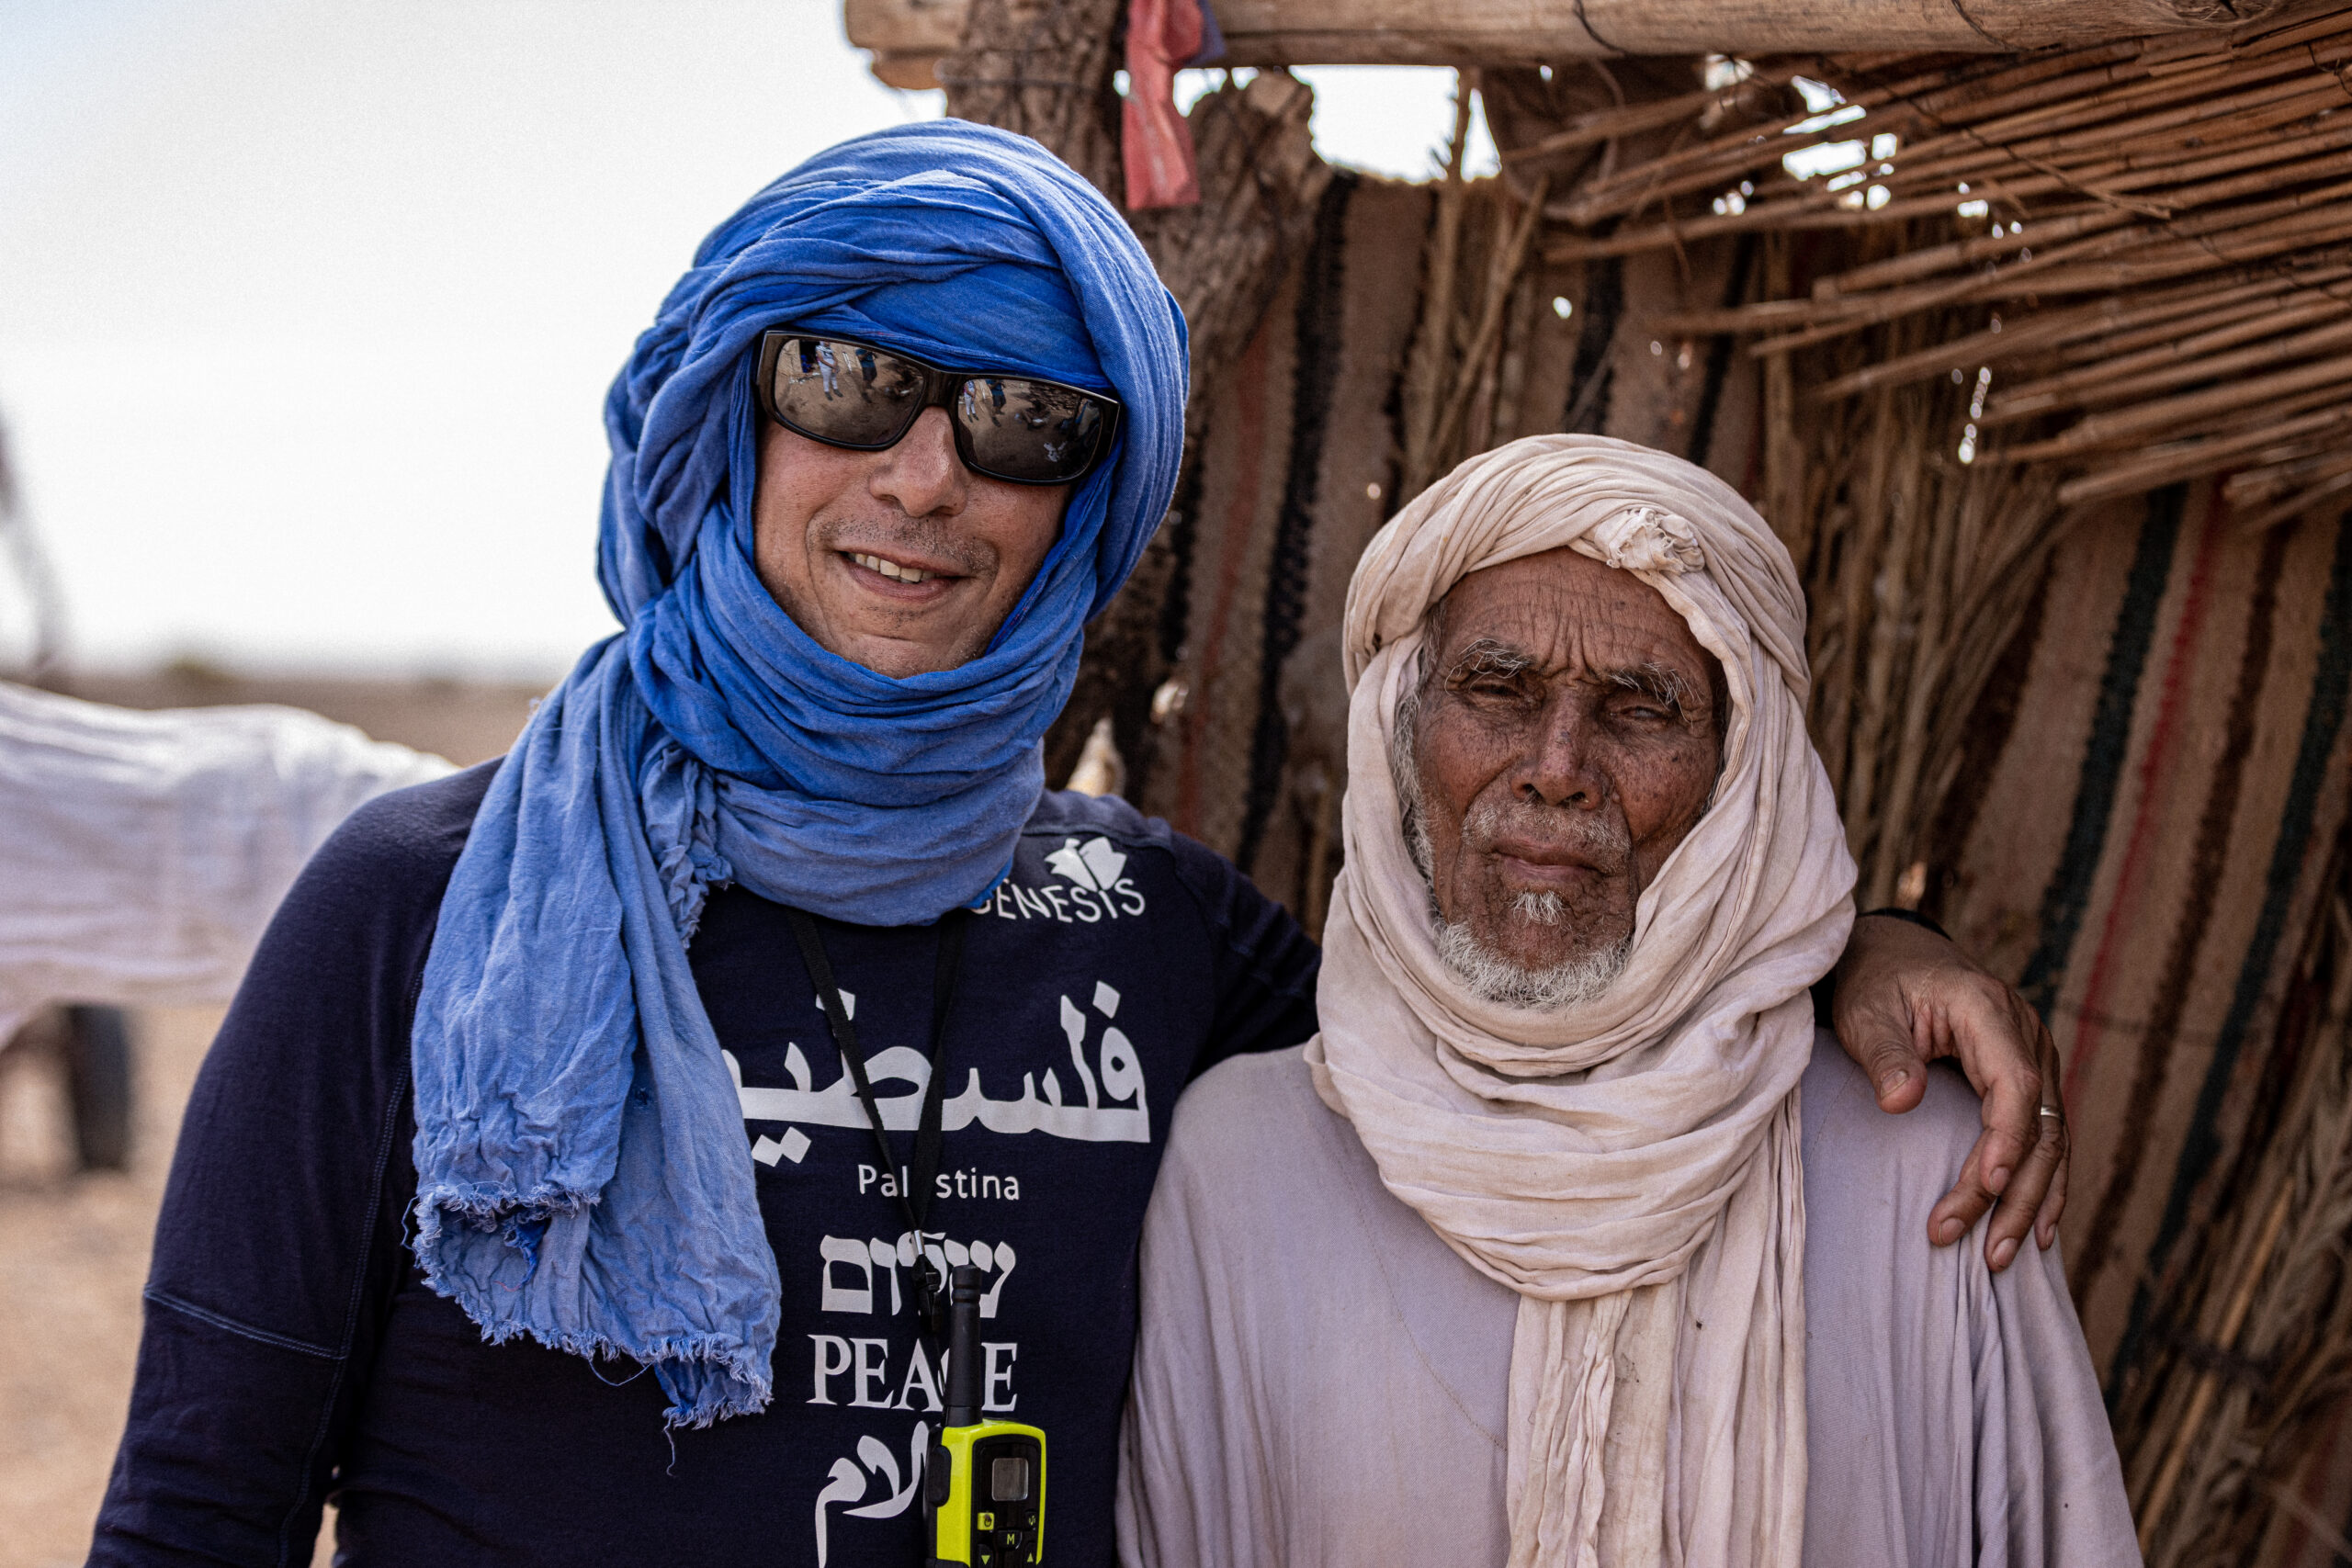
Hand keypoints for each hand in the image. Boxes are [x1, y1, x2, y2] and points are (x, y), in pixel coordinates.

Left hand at [1829, 913, 2067, 1273]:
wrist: (1892, 954)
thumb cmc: (1873, 983)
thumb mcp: (1864, 1011)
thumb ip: (1885, 1054)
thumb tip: (1903, 1101)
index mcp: (1987, 1010)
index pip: (2016, 1085)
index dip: (2005, 1141)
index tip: (1985, 1187)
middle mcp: (2025, 1034)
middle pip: (2040, 1125)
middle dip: (2014, 1193)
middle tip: (1984, 1251)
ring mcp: (2034, 1056)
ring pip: (2051, 1140)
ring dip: (2030, 1201)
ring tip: (2002, 1256)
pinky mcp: (2028, 1077)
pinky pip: (2046, 1137)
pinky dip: (2042, 1183)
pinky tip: (2035, 1229)